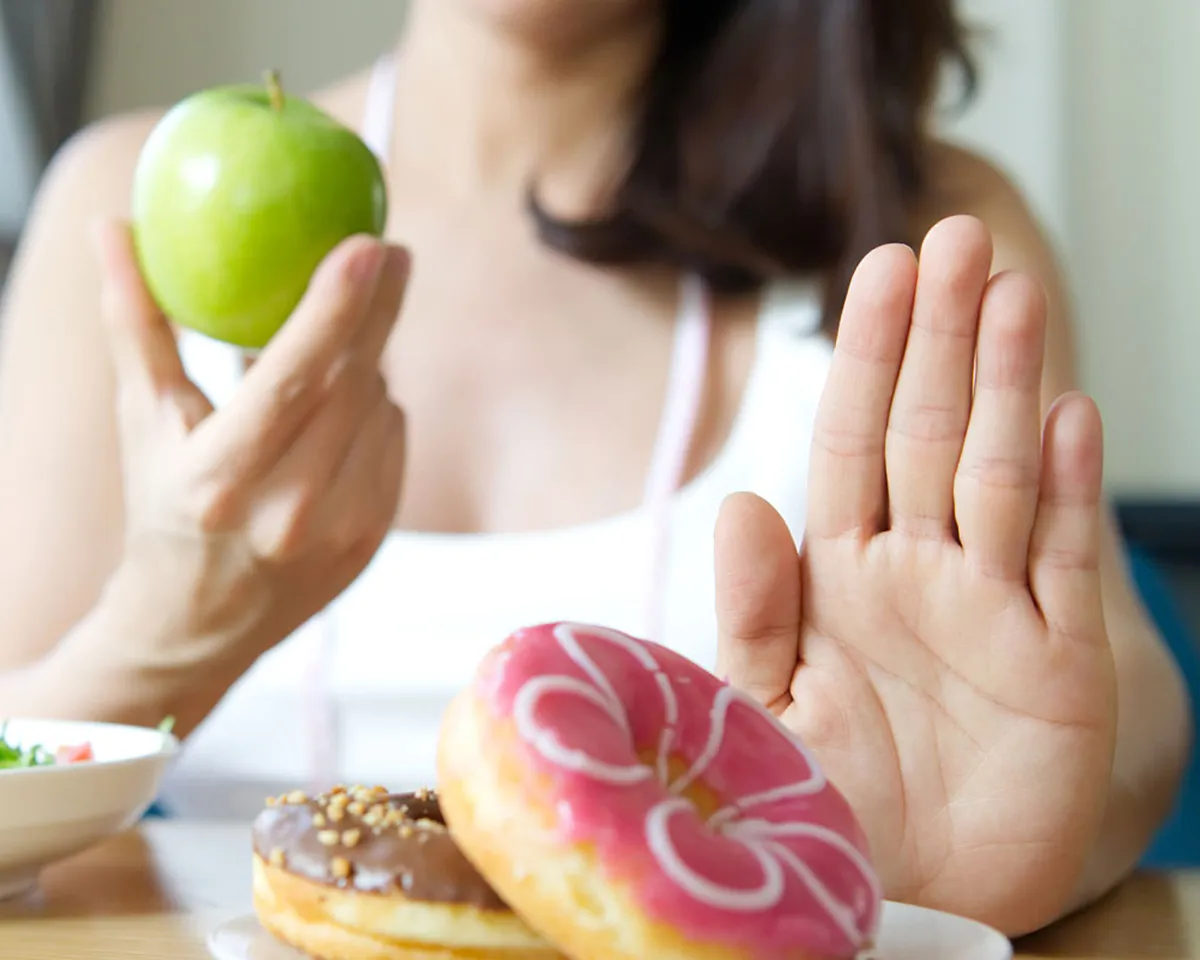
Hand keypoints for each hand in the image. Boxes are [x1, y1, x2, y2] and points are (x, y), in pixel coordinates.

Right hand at [93, 221, 408, 670]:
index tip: (367, 245)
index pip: (290, 382)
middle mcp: (290, 511)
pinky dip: (373, 408)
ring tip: (328, 354)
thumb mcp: (142, 421)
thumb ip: (135, 323)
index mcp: (222, 480)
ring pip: (379, 407)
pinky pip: (392, 439)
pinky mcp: (375, 536)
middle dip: (379, 310)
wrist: (197, 626)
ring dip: (365, 364)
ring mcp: (342, 530)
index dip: (333, 310)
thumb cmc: (161, 508)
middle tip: (390, 250)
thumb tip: (112, 227)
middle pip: (354, 385)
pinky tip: (338, 411)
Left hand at [714, 215, 1117, 934]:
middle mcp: (917, 574)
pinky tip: (1067, 411)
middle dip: (941, 337)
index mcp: (838, 574)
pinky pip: (1062, 562)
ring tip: (1011, 292)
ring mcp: (992, 611)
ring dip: (1006, 383)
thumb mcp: (761, 707)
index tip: (880, 267)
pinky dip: (1065, 488)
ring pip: (1000, 474)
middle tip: (954, 237)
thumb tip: (742, 502)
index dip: (867, 356)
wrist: (896, 898)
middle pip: (930, 433)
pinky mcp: (1058, 666)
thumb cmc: (821, 803)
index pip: (852, 442)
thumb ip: (752, 610)